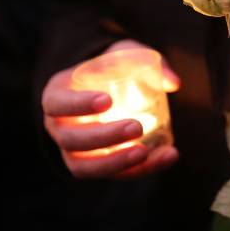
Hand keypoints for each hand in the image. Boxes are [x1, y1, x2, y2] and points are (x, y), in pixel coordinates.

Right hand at [42, 40, 179, 178]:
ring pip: (85, 166)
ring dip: (116, 162)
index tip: (107, 101)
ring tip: (145, 152)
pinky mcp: (97, 167)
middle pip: (70, 139)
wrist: (109, 91)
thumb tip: (173, 83)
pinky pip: (113, 174)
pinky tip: (166, 156)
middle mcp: (58, 127)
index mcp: (57, 95)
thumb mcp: (126, 56)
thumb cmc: (113, 70)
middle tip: (136, 127)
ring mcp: (73, 152)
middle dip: (104, 136)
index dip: (78, 105)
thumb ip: (145, 61)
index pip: (56, 103)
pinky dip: (140, 170)